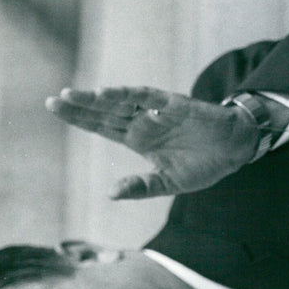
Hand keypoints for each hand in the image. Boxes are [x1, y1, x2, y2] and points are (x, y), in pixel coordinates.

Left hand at [45, 87, 258, 198]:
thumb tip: (110, 194)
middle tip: (53, 101)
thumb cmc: (204, 164)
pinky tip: (108, 94)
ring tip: (72, 96)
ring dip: (97, 99)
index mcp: (139, 139)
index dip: (80, 119)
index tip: (56, 109)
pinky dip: (128, 94)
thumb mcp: (170, 183)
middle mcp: (143, 122)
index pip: (102, 126)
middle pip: (105, 112)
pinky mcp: (174, 104)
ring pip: (120, 102)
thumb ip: (141, 187)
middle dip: (79, 107)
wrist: (235, 148)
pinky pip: (147, 97)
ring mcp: (156, 112)